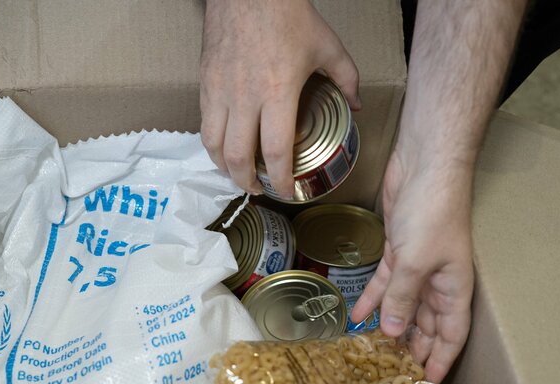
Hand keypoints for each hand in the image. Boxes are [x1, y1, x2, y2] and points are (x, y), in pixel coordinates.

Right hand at [200, 0, 360, 197]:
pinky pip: (204, 124)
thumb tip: (356, 106)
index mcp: (277, 92)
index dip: (280, 179)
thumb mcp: (326, 46)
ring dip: (224, 167)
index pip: (274, 151)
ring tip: (237, 173)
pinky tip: (224, 147)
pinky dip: (212, 144)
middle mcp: (244, 98)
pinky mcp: (205, 82)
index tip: (287, 191)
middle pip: (237, 157)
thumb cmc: (286, 15)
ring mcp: (220, 91)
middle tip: (259, 189)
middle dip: (248, 182)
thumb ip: (346, 79)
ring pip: (213, 145)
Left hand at [350, 153, 473, 383]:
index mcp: (454, 288)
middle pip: (427, 324)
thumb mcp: (416, 261)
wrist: (425, 166)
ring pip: (404, 306)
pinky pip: (385, 283)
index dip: (442, 359)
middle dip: (415, 349)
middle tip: (397, 375)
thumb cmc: (432, 212)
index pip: (452, 334)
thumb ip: (404, 298)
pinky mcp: (398, 251)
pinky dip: (373, 299)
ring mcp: (418, 266)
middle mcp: (438, 281)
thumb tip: (395, 334)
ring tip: (376, 353)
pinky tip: (357, 317)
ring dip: (392, 328)